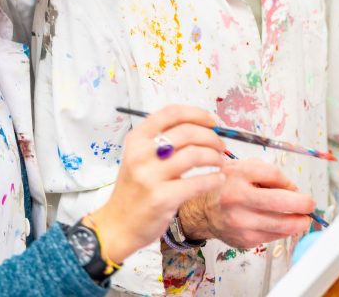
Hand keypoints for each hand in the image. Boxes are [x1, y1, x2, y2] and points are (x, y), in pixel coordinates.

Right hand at [89, 105, 225, 263]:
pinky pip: (197, 182)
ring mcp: (151, 176)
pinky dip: (214, 179)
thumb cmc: (134, 189)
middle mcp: (141, 154)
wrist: (117, 225)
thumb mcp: (139, 157)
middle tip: (221, 146)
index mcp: (137, 139)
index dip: (197, 114)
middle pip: (187, 132)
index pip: (171, 113)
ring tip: (219, 162)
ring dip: (215, 157)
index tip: (212, 122)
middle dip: (211, 137)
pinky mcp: (162, 198)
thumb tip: (202, 128)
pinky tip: (218, 180)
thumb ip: (163, 142)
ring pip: (195, 154)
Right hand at [178, 159, 313, 247]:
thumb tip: (293, 190)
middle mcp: (237, 198)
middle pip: (280, 201)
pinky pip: (273, 236)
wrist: (202, 211)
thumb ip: (266, 173)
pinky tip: (282, 224)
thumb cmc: (226, 187)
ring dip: (298, 222)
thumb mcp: (242, 168)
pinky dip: (282, 231)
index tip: (295, 188)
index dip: (289, 182)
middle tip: (310, 205)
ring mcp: (241, 221)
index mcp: (237, 175)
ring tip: (303, 219)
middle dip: (302, 204)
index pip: (274, 175)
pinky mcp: (245, 239)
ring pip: (281, 224)